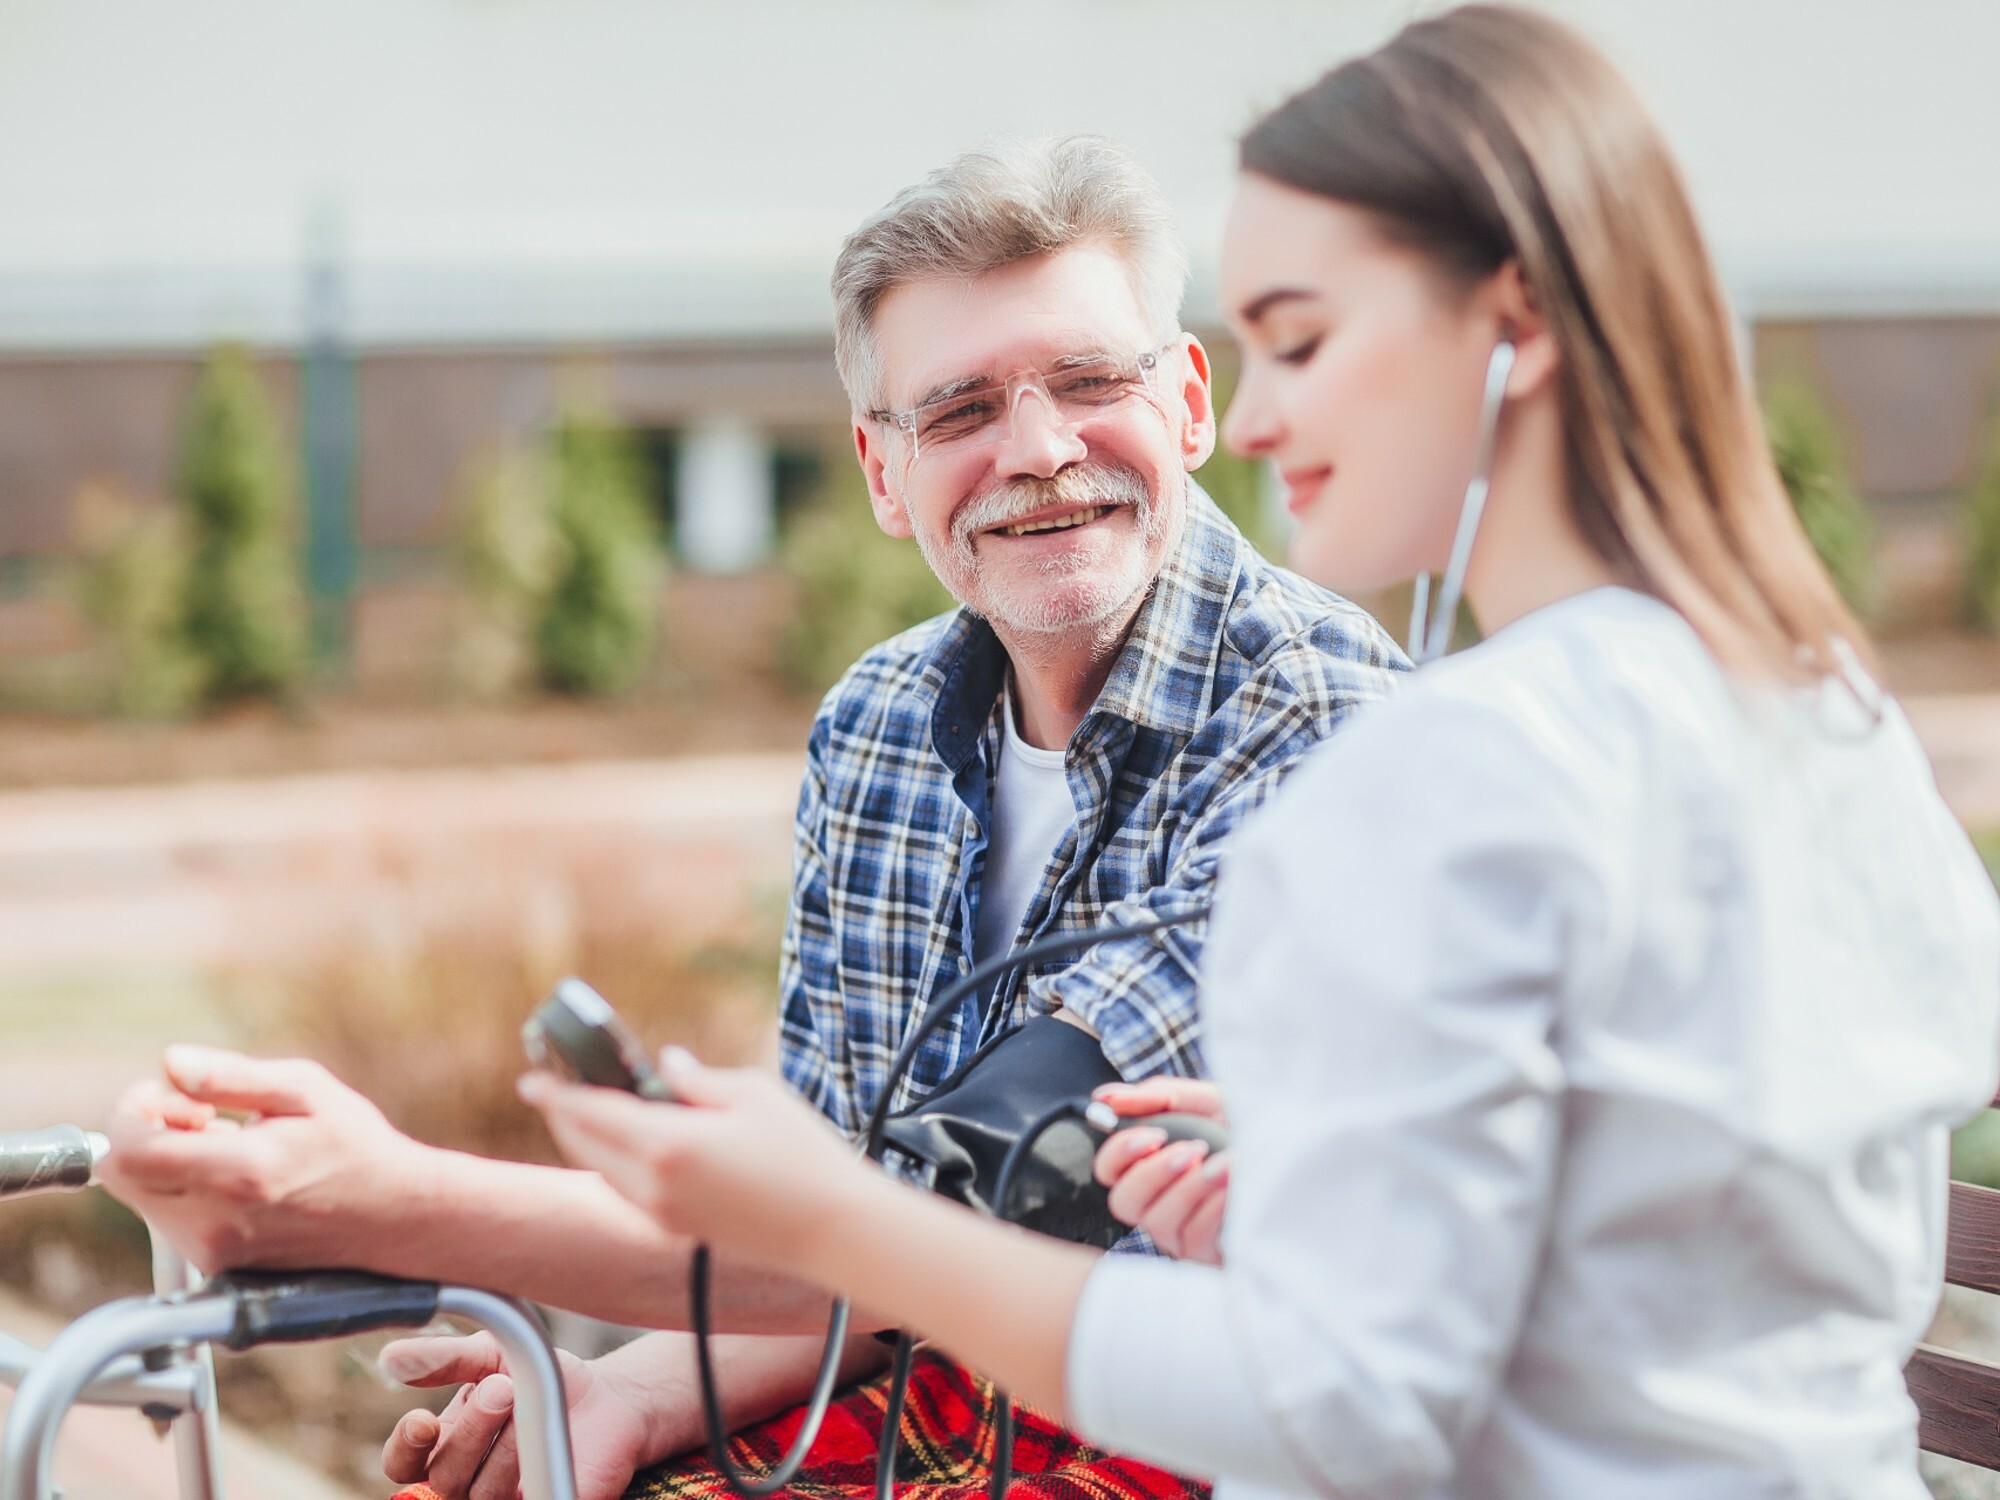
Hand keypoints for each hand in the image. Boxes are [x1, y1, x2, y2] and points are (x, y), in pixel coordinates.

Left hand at [99, 1045, 433, 1271]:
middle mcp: (218, 1223)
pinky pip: (169, 1219)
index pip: (132, 1152)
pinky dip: (184, 1189)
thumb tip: (172, 1062)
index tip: (168, 1094)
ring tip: (229, 1145)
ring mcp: (214, 1253)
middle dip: (146, 1134)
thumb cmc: (355, 1147)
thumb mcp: (306, 1091)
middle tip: (198, 1115)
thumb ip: (232, 1076)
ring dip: (167, 1162)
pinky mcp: (216, 1267)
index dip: (133, 1113)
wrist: (393, 1218)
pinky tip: (235, 1177)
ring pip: (144, 1198)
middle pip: (125, 1177)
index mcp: (240, 1174)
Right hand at [381, 1333, 653, 1499]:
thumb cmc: (541, 1379)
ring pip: (482, 1494)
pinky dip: (529, 1481)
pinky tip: (539, 1450)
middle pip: (444, 1477)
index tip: (422, 1420)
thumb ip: (445, 1357)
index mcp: (444, 1445)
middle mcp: (465, 1481)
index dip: (406, 1447)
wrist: (606, 1399)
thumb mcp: (493, 1354)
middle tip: (503, 1388)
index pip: (402, 1463)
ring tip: (528, 1408)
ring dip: (504, 1450)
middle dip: (471, 1431)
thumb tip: (391, 1358)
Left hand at [518, 1051, 861, 1275]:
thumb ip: (697, 1079)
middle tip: (560, 1085)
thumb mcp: (754, 1096)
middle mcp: (654, 1184)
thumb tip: (665, 1065)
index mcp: (669, 1144)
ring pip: (604, 1169)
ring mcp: (663, 1212)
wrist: (831, 1229)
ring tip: (595, 1108)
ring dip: (590, 1139)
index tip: (531, 1078)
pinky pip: (627, 1188)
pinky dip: (616, 1161)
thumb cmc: (802, 1155)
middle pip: (586, 1145)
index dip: (557, 1092)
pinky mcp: (678, 1227)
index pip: (592, 1112)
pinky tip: (632, 1143)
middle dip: (566, 1115)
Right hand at [1090, 1077, 1229, 1264]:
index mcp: (1149, 1164)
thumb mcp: (1207, 1102)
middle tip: (1192, 1151)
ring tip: (1225, 1164)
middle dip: (1152, 1175)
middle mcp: (1157, 1202)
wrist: (1297, 1157)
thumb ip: (1159, 1096)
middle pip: (1123, 1202)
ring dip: (1190, 1189)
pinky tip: (1235, 1186)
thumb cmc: (1245, 1129)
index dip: (1119, 1153)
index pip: (1108, 1168)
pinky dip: (1213, 1208)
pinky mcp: (1206, 1254)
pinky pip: (1195, 1238)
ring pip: (1158, 1222)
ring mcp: (1180, 1232)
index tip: (1153, 1135)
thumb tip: (1105, 1097)